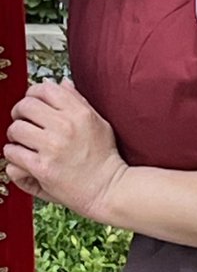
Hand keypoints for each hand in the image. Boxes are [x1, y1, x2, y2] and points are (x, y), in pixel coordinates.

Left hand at [4, 78, 127, 221]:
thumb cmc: (104, 157)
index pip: (45, 89)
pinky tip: (22, 159)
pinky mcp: (42, 168)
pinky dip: (13, 157)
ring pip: (15, 129)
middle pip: (25, 106)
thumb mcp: (98, 121)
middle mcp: (65, 127)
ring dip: (15, 136)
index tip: (31, 102)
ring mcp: (52, 148)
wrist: (107, 188)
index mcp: (79, 113)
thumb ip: (78, 101)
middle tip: (22, 122)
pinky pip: (13, 154)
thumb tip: (62, 82)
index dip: (32, 93)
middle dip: (19, 113)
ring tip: (23, 143)